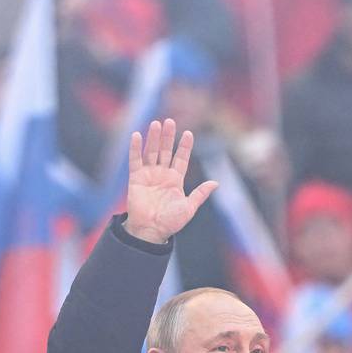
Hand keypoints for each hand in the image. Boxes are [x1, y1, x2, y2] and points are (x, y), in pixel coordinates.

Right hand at [121, 119, 216, 243]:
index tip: (188, 133)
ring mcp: (148, 175)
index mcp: (175, 180)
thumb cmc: (171, 222)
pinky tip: (137, 135)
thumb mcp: (189, 207)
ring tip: (156, 124)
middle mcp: (162, 174)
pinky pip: (135, 160)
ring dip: (154, 138)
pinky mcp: (136, 178)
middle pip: (165, 150)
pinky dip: (135, 148)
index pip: (181, 158)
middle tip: (170, 121)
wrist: (151, 231)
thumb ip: (200, 194)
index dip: (184, 146)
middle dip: (168, 136)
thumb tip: (216, 183)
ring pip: (151, 152)